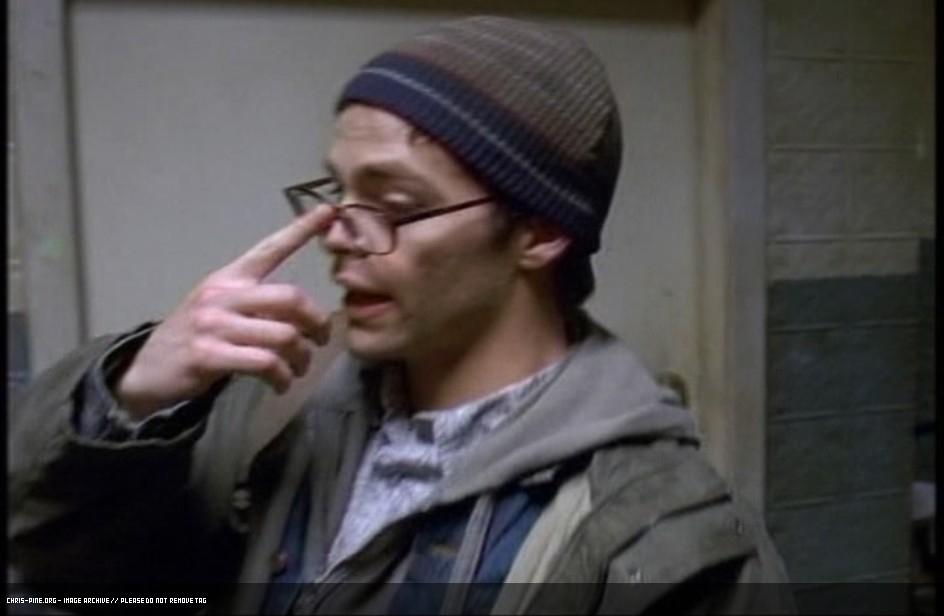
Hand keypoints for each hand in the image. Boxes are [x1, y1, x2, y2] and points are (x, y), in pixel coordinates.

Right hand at [114, 206, 336, 418]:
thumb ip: (255, 303)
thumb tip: (301, 311)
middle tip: (321, 341)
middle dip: (318, 323)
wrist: (147, 371)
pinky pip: (265, 363)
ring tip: (299, 369)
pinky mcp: (209, 356)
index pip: (270, 248)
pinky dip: (282, 378)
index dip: (300, 229)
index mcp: (229, 278)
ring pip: (284, 335)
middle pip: (291, 299)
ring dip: (302, 358)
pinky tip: (280, 385)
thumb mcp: (220, 308)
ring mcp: (214, 325)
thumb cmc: (194, 338)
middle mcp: (222, 295)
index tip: (328, 210)